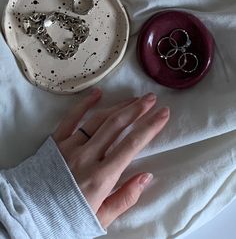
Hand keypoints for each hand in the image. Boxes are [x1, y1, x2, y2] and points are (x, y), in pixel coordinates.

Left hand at [53, 88, 169, 227]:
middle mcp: (87, 157)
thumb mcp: (101, 218)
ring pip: (99, 119)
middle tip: (151, 99)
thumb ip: (125, 198)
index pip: (132, 145)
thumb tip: (147, 176)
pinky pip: (71, 118)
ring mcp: (69, 146)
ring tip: (134, 99)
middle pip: (117, 125)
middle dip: (137, 109)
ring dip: (119, 106)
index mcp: (101, 177)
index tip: (163, 114)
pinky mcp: (55, 141)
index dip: (150, 127)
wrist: (30, 216)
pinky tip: (98, 93)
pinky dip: (85, 103)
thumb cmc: (68, 218)